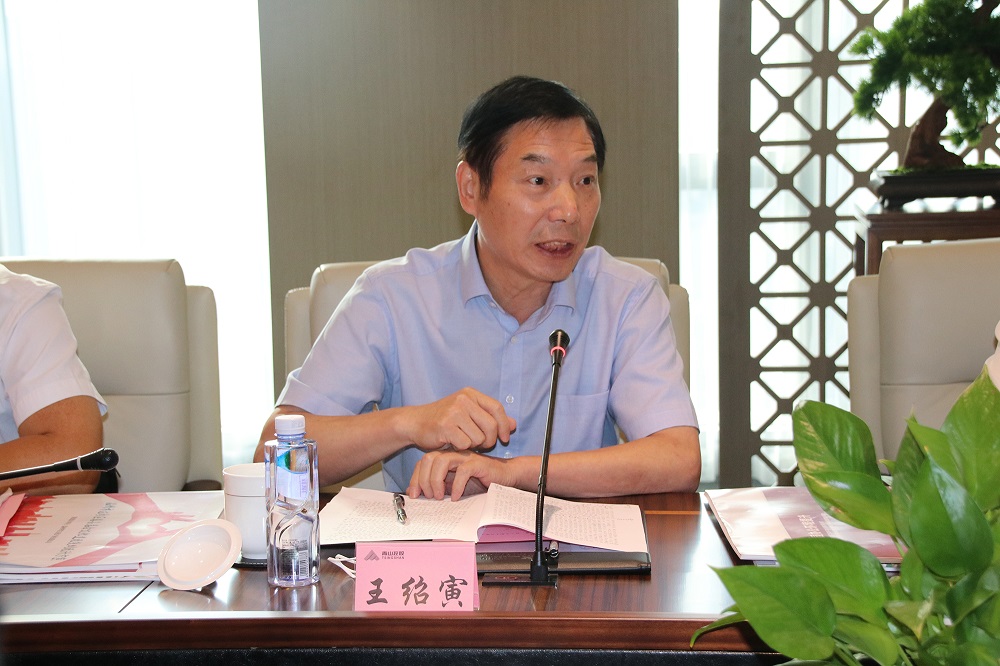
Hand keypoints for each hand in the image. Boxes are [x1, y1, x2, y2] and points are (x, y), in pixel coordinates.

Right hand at [401, 387, 515, 452]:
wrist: (415, 422)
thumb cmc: (444, 420)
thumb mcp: (468, 414)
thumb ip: (490, 418)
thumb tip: (514, 424)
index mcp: (470, 394)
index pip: (497, 408)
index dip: (504, 425)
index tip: (505, 438)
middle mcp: (463, 400)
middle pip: (491, 425)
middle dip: (490, 440)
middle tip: (482, 445)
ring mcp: (453, 412)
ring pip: (479, 437)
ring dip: (474, 445)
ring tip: (464, 442)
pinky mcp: (445, 426)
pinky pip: (465, 444)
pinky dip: (462, 448)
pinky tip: (454, 444)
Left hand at [407, 450, 519, 500]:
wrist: (505, 477)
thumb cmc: (480, 482)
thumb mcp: (453, 487)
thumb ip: (437, 487)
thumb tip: (414, 493)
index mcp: (446, 457)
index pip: (423, 462)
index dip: (415, 478)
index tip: (414, 495)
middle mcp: (453, 454)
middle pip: (428, 458)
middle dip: (423, 479)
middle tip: (428, 496)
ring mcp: (465, 457)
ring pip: (442, 461)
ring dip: (436, 480)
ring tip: (440, 496)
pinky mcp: (478, 463)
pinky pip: (462, 471)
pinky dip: (456, 485)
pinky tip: (456, 497)